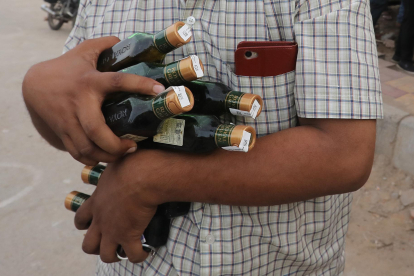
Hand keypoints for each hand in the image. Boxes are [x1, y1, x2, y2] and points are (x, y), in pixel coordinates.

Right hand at [22, 37, 165, 164]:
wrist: (34, 85)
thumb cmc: (66, 68)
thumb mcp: (84, 52)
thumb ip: (104, 45)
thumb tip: (124, 41)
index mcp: (90, 81)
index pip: (118, 81)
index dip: (140, 85)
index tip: (160, 90)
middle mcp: (80, 103)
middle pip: (97, 130)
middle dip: (116, 145)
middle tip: (133, 146)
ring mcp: (69, 120)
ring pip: (86, 147)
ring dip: (107, 156)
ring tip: (122, 154)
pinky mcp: (62, 132)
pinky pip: (77, 153)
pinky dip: (92, 159)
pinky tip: (104, 157)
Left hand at [74, 150, 162, 262]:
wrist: (142, 175)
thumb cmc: (131, 164)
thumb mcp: (116, 163)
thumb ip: (116, 166)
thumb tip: (124, 151)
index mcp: (96, 201)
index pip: (81, 218)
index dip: (83, 224)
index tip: (91, 225)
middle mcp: (100, 219)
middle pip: (88, 244)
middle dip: (96, 247)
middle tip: (108, 242)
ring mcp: (113, 230)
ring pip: (105, 255)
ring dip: (114, 255)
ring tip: (125, 251)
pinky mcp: (129, 235)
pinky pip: (133, 255)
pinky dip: (138, 256)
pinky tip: (145, 252)